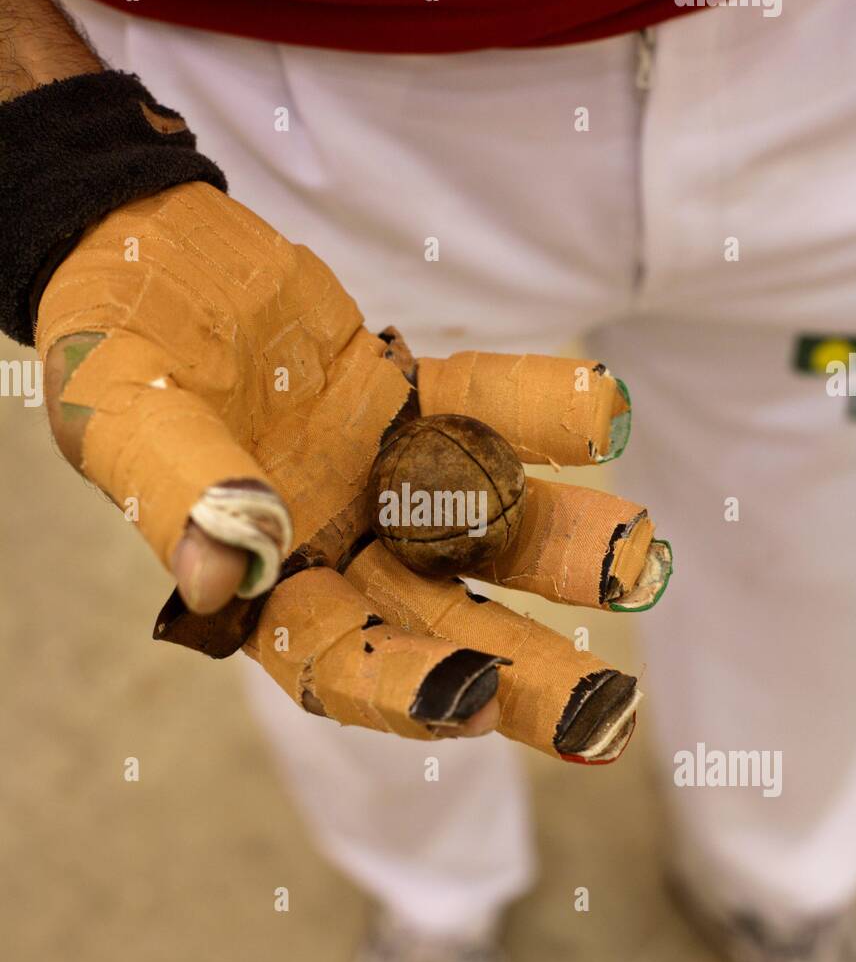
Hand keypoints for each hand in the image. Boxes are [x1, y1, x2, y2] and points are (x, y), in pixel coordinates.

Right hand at [40, 181, 670, 758]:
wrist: (146, 246)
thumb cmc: (112, 349)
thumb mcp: (128, 420)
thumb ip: (180, 495)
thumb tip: (222, 579)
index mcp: (257, 587)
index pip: (334, 658)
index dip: (401, 688)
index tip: (474, 701)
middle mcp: (334, 548)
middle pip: (436, 623)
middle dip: (521, 669)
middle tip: (609, 714)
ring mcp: (381, 478)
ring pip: (480, 529)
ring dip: (557, 545)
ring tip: (636, 558)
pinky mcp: (412, 401)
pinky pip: (482, 411)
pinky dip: (539, 412)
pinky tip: (607, 412)